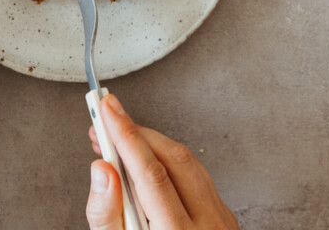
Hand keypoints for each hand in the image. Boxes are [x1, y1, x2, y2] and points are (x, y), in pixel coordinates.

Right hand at [86, 95, 238, 229]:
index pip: (150, 172)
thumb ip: (106, 216)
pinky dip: (170, 163)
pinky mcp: (226, 224)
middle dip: (135, 133)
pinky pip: (199, 180)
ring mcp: (223, 226)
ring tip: (119, 139)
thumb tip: (102, 169)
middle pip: (173, 160)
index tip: (106, 109)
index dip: (125, 133)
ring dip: (152, 144)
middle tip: (104, 120)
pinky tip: (148, 163)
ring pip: (189, 165)